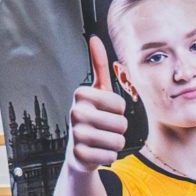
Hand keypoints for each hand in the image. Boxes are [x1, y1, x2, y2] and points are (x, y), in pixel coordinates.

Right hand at [67, 36, 128, 171]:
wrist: (78, 150)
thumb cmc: (92, 117)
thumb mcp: (96, 91)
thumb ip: (98, 66)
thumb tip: (95, 38)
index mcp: (80, 94)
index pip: (120, 104)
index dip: (118, 110)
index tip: (104, 111)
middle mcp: (75, 113)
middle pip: (121, 123)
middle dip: (118, 129)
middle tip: (103, 128)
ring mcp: (75, 135)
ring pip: (118, 141)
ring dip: (115, 143)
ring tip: (101, 140)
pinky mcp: (79, 156)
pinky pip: (111, 156)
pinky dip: (109, 156)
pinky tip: (97, 152)